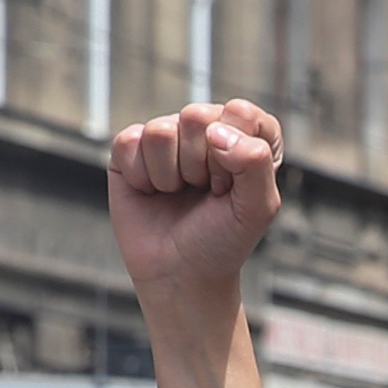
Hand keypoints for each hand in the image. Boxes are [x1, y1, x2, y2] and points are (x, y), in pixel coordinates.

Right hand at [107, 101, 285, 336]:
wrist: (181, 274)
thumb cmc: (222, 241)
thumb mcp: (258, 208)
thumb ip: (256, 161)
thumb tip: (215, 131)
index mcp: (244, 135)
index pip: (241, 113)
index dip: (236, 153)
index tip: (232, 186)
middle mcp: (205, 128)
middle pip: (196, 116)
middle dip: (200, 165)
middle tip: (203, 192)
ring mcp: (167, 136)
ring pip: (161, 131)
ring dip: (170, 175)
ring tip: (177, 193)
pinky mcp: (130, 148)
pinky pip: (130, 142)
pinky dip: (142, 177)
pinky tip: (152, 192)